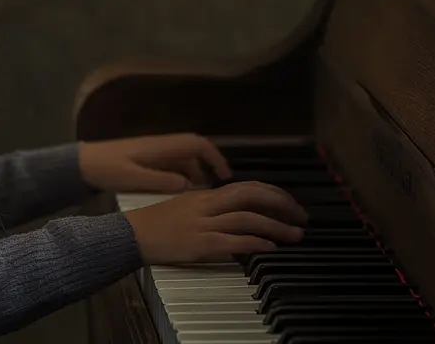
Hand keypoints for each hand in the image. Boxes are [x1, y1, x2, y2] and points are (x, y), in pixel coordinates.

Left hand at [78, 133, 231, 193]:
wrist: (83, 164)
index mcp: (160, 147)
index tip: (224, 174)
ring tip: (202, 195)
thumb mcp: (134, 178)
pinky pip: (171, 164)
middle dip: (208, 165)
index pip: (196, 144)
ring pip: (182, 159)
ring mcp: (152, 152)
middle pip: (192, 150)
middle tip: (218, 188)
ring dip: (194, 173)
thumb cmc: (107, 169)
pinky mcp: (145, 160)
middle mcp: (160, 146)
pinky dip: (181, 175)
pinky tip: (180, 192)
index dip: (214, 156)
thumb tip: (189, 185)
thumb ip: (162, 181)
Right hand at [124, 181, 307, 264]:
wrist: (133, 234)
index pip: (245, 186)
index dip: (272, 193)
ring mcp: (204, 224)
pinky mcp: (201, 244)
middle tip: (301, 216)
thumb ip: (211, 206)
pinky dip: (255, 244)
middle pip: (250, 195)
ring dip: (276, 227)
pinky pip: (234, 241)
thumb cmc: (158, 222)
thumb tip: (237, 211)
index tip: (290, 203)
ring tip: (295, 235)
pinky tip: (270, 248)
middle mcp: (207, 205)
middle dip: (281, 204)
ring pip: (247, 218)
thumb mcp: (186, 206)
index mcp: (205, 194)